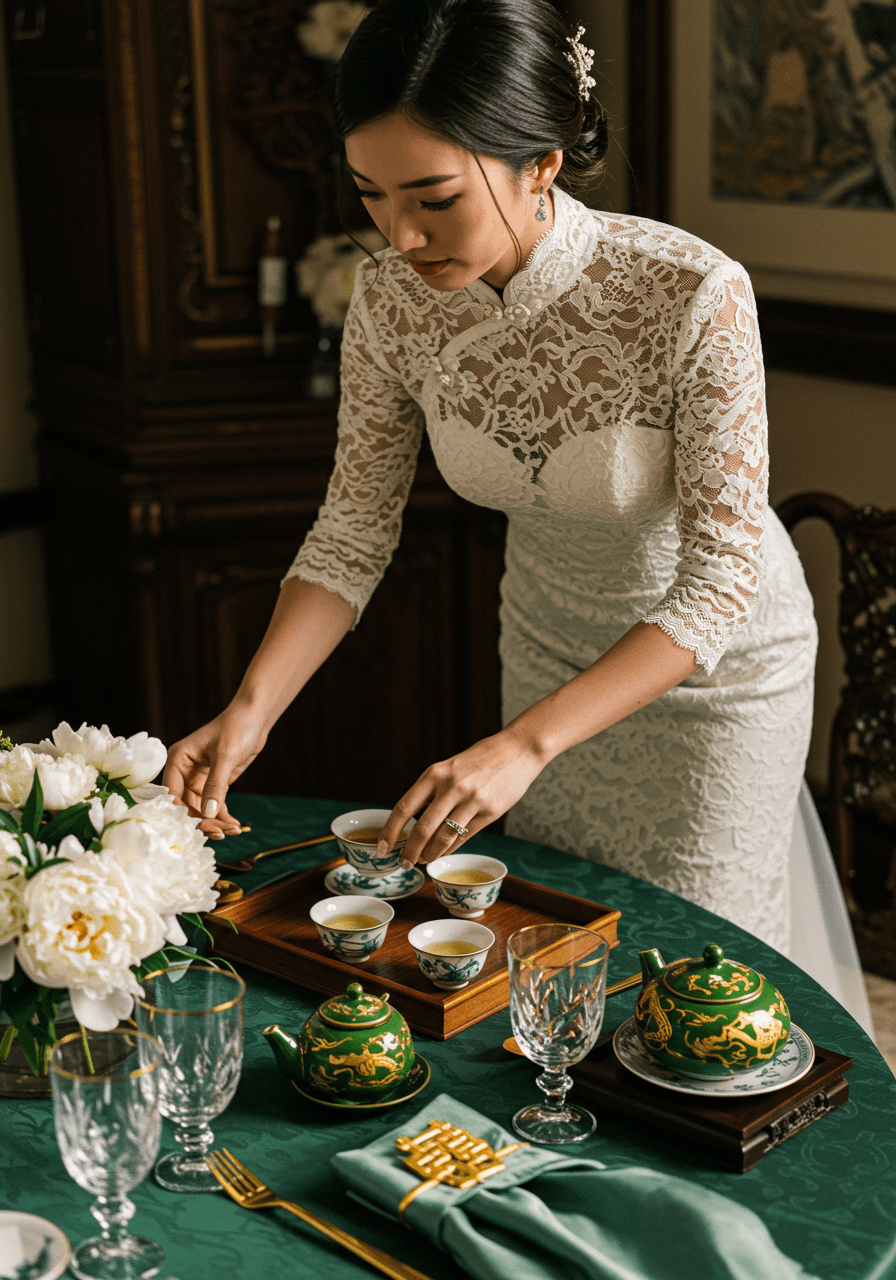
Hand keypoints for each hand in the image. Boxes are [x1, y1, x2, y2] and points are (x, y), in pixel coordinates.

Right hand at [163, 708, 267, 838]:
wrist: (255, 718)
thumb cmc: (236, 728)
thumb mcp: (225, 756)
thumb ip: (215, 785)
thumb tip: (208, 814)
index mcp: (177, 760)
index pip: (172, 793)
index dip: (182, 813)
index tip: (200, 827)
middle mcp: (184, 771)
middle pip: (185, 805)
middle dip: (202, 821)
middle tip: (221, 834)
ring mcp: (198, 778)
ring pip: (200, 809)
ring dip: (214, 822)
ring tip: (232, 831)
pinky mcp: (214, 783)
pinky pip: (214, 805)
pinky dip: (223, 817)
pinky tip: (235, 826)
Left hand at [377, 729, 545, 866]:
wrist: (517, 751)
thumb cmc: (479, 760)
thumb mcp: (449, 768)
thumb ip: (432, 792)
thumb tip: (414, 826)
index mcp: (435, 773)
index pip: (404, 807)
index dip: (390, 831)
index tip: (383, 848)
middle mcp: (451, 786)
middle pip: (422, 828)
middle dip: (410, 851)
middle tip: (404, 863)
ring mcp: (471, 800)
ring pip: (443, 837)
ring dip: (431, 853)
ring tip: (424, 860)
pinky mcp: (489, 812)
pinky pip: (464, 836)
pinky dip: (450, 848)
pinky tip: (444, 853)